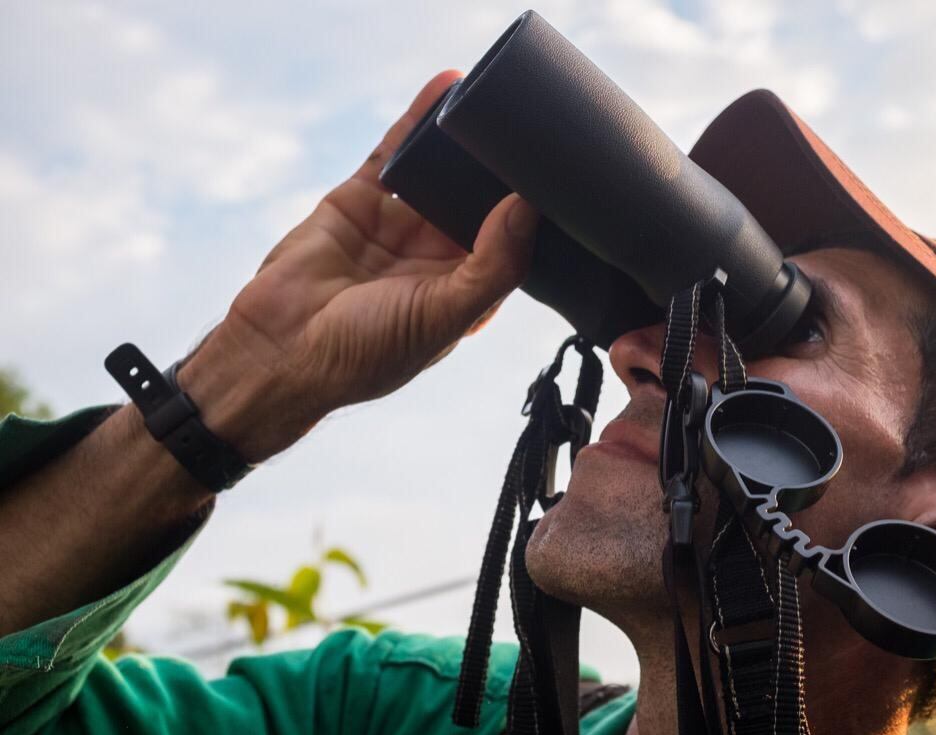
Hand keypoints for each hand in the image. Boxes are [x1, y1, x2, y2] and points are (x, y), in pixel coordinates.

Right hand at [179, 70, 536, 461]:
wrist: (277, 351)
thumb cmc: (365, 353)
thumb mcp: (442, 316)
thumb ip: (492, 266)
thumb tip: (527, 207)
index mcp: (467, 292)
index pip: (514, 243)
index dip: (536, 213)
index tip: (566, 174)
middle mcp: (438, 258)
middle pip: (481, 200)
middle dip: (505, 168)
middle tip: (540, 125)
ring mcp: (399, 226)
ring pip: (442, 171)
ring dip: (466, 139)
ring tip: (501, 99)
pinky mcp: (361, 200)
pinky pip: (396, 152)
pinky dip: (418, 120)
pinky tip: (447, 88)